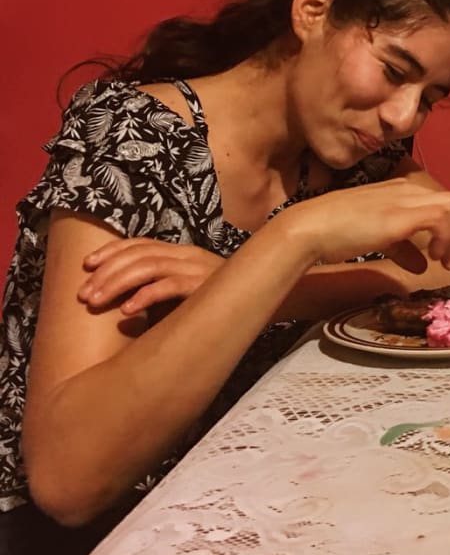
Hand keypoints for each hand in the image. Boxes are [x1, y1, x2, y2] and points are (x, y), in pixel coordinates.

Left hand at [77, 240, 224, 314]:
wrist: (260, 298)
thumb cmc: (219, 300)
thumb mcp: (187, 287)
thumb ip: (161, 287)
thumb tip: (124, 303)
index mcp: (180, 252)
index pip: (140, 243)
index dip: (111, 251)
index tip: (86, 266)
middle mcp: (186, 255)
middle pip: (138, 255)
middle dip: (106, 273)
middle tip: (83, 295)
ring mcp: (196, 268)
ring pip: (148, 267)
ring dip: (116, 284)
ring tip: (96, 302)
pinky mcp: (204, 286)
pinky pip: (170, 287)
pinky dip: (145, 297)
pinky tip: (127, 311)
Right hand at [283, 178, 449, 268]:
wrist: (310, 228)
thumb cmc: (335, 232)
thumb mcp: (377, 238)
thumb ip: (402, 249)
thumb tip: (421, 266)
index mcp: (399, 190)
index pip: (439, 200)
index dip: (448, 227)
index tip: (441, 253)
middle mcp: (406, 190)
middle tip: (446, 259)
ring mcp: (404, 200)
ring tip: (441, 259)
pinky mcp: (401, 214)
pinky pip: (441, 218)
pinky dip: (445, 239)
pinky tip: (432, 257)